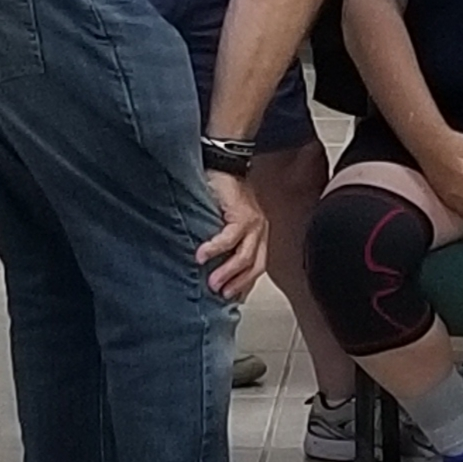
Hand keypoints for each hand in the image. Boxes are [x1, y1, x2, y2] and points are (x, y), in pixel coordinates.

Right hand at [197, 170, 268, 301]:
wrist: (223, 164)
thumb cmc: (222, 192)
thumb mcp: (226, 221)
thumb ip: (226, 241)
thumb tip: (212, 265)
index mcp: (258, 233)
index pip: (257, 265)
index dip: (245, 283)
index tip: (231, 297)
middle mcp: (260, 230)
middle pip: (255, 265)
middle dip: (238, 283)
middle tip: (221, 295)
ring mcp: (254, 223)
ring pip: (244, 256)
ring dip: (227, 272)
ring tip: (212, 283)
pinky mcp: (242, 214)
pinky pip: (229, 238)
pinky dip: (215, 249)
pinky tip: (202, 256)